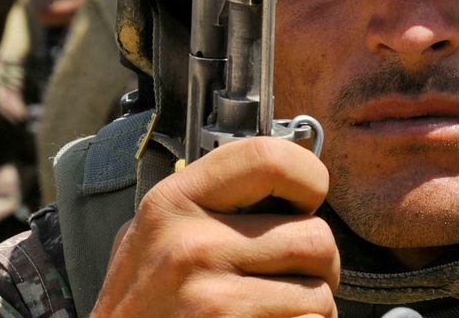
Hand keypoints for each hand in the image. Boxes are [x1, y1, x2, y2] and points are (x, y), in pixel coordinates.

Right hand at [92, 137, 338, 317]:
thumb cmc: (139, 308)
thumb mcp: (153, 235)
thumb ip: (208, 200)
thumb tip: (285, 171)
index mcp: (172, 204)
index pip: (270, 156)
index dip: (308, 178)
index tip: (305, 202)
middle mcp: (189, 247)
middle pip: (314, 235)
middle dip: (319, 264)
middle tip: (291, 278)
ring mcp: (210, 300)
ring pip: (319, 292)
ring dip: (311, 306)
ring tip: (272, 308)